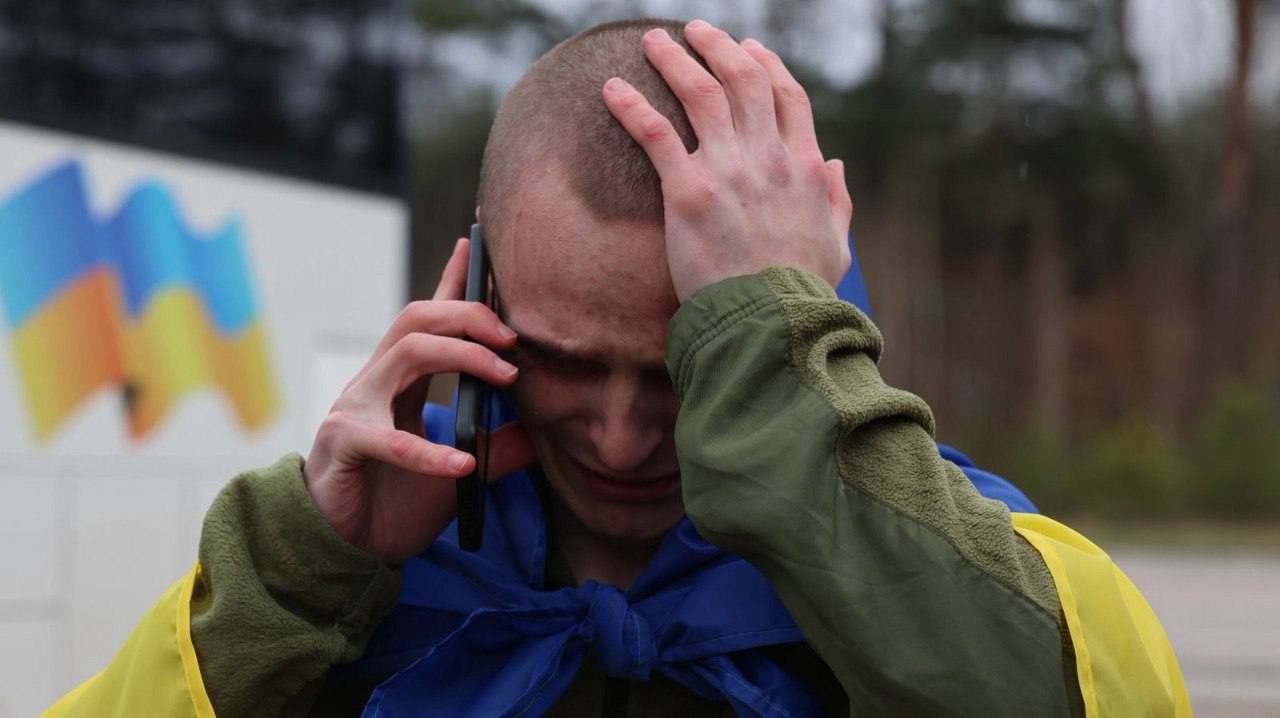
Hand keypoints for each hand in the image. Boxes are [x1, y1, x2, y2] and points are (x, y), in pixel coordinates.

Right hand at [304, 239, 535, 562]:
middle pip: (418, 319)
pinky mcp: (343, 443)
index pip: (429, 320)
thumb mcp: (458, 474)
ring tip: (505, 379)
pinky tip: (462, 463)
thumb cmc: (394, 504)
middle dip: (469, 316)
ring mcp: (355, 407)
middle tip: (514, 340)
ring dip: (462, 359)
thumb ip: (497, 450)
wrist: (344, 550)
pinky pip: (388, 438)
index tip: (476, 246)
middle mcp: (376, 382)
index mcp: (401, 381)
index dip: (451, 281)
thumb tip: (542, 431)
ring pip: (407, 353)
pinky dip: (429, 451)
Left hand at [602, 20, 852, 301]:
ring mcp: (728, 171)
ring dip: (674, 60)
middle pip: (744, 80)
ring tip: (652, 41)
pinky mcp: (687, 192)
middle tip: (695, 31)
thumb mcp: (836, 245)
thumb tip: (836, 166)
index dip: (767, 65)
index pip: (788, 97)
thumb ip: (837, 202)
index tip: (749, 49)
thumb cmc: (801, 296)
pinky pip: (655, 133)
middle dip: (718, 47)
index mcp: (804, 168)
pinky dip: (631, 106)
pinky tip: (611, 88)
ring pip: (701, 93)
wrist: (769, 326)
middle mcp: (768, 158)